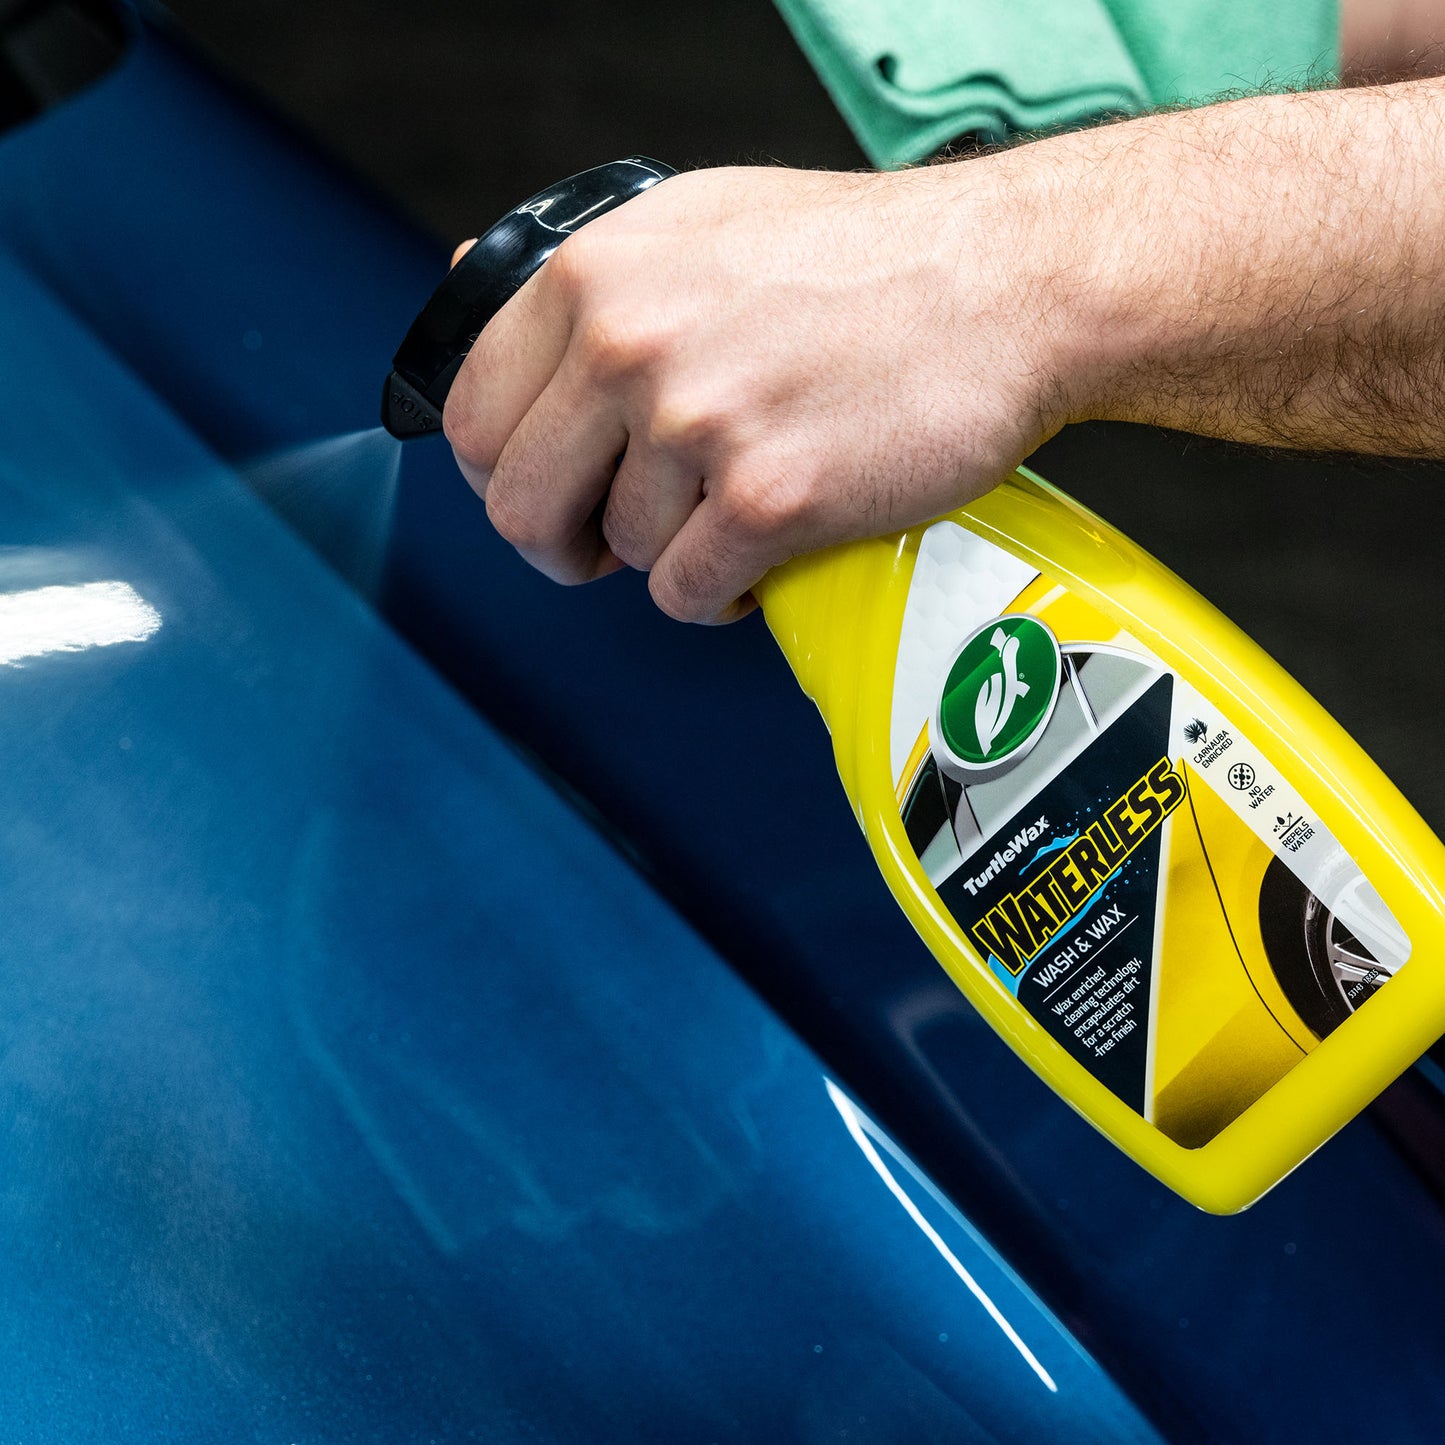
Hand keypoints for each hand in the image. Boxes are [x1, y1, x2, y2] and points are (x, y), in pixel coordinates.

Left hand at [442, 163, 1076, 621]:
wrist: (1004, 283)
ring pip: (622, 554)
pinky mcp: (770, 496)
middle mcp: (629, 344)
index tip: (550, 492)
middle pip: (522, 507)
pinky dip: (718, 596)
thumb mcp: (699, 222)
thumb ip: (588, 275)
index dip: (503, 475)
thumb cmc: (863, 259)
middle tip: (609, 542)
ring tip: (735, 516)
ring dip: (672, 554)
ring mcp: (699, 423)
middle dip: (564, 544)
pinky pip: (687, 593)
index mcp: (595, 274)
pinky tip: (760, 558)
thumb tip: (465, 285)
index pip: (472, 415)